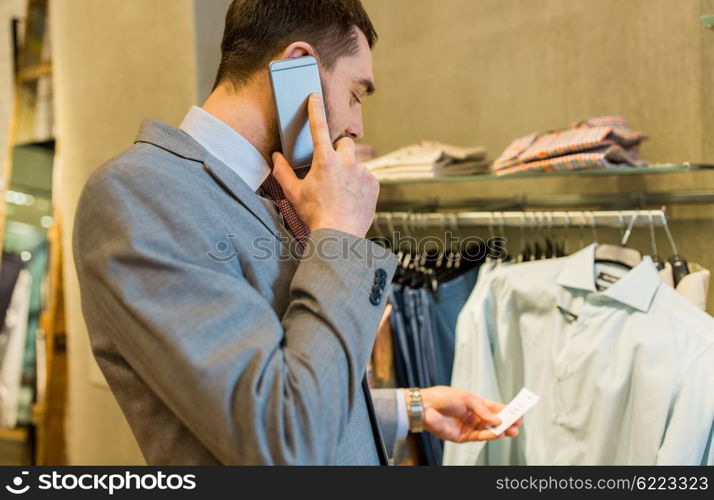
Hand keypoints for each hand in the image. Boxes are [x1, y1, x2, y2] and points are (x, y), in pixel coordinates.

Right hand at [271, 94, 378, 237]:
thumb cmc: (315, 215)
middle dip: (338, 150)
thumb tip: (275, 157)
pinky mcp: (375, 184)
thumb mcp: (295, 194)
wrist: (340, 234)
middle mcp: (346, 163)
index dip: (315, 109)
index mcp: (325, 161)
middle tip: (332, 167)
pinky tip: (352, 199)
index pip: (318, 128)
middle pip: (345, 143)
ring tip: (341, 192)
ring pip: (356, 163)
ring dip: (349, 172)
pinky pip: (367, 177)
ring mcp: (363, 173)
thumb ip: (283, 172)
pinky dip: (360, 184)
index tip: (314, 96)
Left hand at [412, 386, 522, 442]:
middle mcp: (473, 415)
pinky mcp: (463, 436)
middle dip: (507, 422)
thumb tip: (498, 419)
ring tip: (511, 430)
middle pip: (494, 420)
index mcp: (474, 403)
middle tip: (518, 423)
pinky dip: (490, 435)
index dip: (507, 410)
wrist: (425, 407)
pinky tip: (498, 433)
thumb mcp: (466, 398)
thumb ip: (482, 409)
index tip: (519, 412)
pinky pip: (480, 436)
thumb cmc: (443, 397)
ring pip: (489, 429)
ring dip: (501, 430)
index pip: (494, 407)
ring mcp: (469, 426)